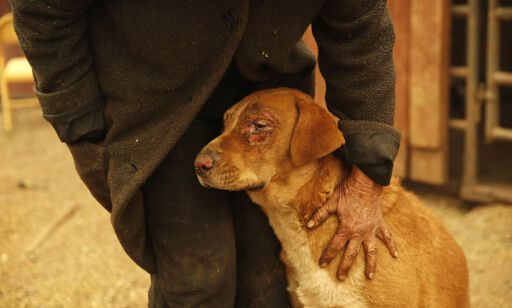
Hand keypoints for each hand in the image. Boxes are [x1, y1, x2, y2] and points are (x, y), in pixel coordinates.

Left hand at [306, 165, 397, 280]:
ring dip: (371, 265)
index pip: (334, 246)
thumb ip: (320, 215)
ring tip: (369, 277)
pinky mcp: (380, 224)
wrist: (366, 182)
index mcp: (346, 229)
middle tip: (341, 278)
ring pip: (371, 251)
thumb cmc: (348, 191)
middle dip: (345, 267)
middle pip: (351, 254)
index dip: (327, 256)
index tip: (322, 264)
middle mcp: (359, 233)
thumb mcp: (331, 203)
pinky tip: (396, 255)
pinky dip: (392, 246)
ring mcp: (371, 230)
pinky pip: (387, 237)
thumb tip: (308, 225)